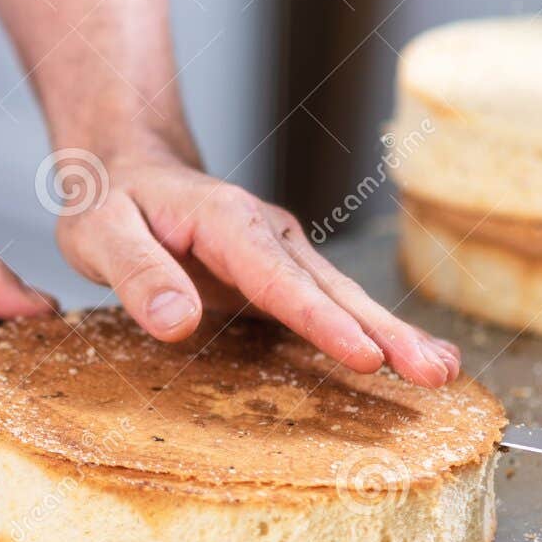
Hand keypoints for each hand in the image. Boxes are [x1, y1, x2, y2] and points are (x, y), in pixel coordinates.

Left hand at [52, 130, 460, 387]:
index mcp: (226, 222)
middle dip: (386, 331)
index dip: (321, 320)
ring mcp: (280, 254)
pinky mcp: (280, 276)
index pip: (278, 278)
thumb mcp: (100, 233)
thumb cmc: (111, 202)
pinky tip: (407, 361)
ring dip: (394, 334)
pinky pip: (329, 306)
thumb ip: (138, 274)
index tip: (364, 356)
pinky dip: (371, 333)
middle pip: (330, 288)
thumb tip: (178, 321)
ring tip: (441, 372)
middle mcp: (267, 234)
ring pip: (342, 297)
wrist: (126, 169)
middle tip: (434, 372)